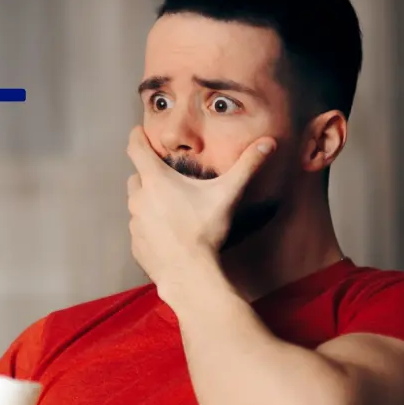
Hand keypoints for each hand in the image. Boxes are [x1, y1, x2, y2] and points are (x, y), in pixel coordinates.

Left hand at [126, 126, 274, 290]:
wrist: (188, 273)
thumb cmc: (204, 231)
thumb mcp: (227, 195)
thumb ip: (247, 166)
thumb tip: (269, 143)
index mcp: (155, 180)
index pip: (136, 149)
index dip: (137, 137)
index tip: (138, 131)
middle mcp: (138, 199)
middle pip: (137, 176)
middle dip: (148, 174)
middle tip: (167, 179)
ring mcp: (135, 223)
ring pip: (136, 204)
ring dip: (149, 202)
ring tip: (171, 208)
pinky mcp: (136, 244)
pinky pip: (140, 229)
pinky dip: (150, 227)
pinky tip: (168, 233)